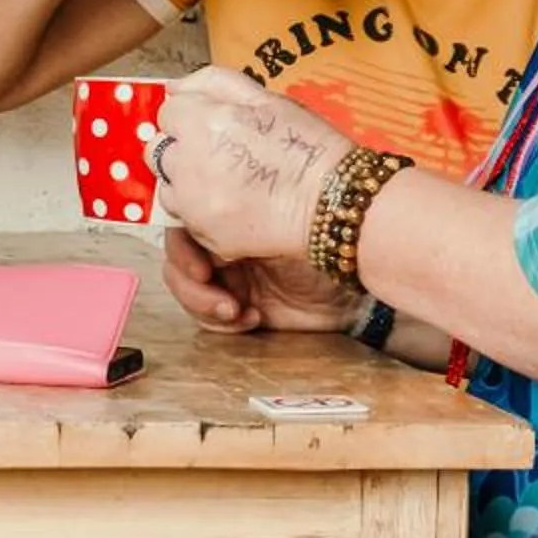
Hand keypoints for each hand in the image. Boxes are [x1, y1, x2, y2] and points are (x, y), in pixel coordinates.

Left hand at [150, 66, 351, 262]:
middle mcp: (188, 162)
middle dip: (182, 149)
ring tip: (228, 184)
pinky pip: (187, 221)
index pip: (167, 113)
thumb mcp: (267, 98)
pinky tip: (235, 208)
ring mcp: (193, 202)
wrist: (334, 203)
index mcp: (203, 122)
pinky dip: (202, 214)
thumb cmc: (308, 147)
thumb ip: (213, 83)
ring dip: (186, 184)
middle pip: (159, 151)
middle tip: (219, 156)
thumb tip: (173, 87)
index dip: (191, 117)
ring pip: (168, 188)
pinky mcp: (204, 234)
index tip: (213, 126)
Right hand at [160, 227, 361, 334]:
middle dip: (189, 282)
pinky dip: (221, 322)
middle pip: (178, 261)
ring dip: (202, 304)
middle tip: (209, 288)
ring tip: (233, 310)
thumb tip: (203, 216)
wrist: (358, 278)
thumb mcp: (280, 222)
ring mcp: (230, 278)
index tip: (199, 265)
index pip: (183, 226)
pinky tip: (248, 318)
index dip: (182, 248)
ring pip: (188, 292)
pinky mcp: (239, 308)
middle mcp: (225, 245)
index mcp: (231, 216)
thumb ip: (242, 215)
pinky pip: (209, 319)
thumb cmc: (328, 238)